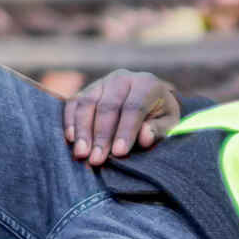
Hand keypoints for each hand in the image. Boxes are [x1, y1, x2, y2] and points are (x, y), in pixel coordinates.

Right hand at [65, 69, 179, 165]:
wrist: (148, 99)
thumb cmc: (159, 116)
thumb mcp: (168, 123)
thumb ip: (158, 130)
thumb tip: (144, 137)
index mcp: (146, 84)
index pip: (134, 108)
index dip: (125, 131)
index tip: (119, 153)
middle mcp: (122, 79)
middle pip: (108, 107)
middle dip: (101, 136)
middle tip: (96, 159)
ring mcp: (101, 82)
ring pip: (87, 104)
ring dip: (83, 130)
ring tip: (81, 153)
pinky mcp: (86, 90)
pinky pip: (73, 103)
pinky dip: (70, 121)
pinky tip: (71, 139)